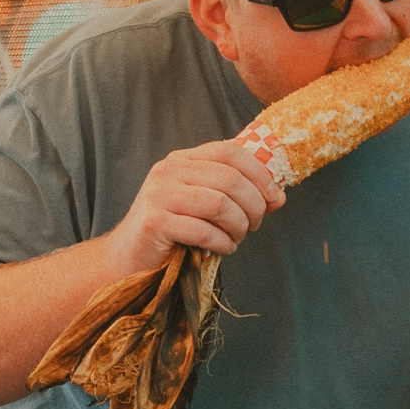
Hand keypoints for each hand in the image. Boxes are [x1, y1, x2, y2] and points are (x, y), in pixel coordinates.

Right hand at [108, 137, 284, 270]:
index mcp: (184, 159)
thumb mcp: (209, 208)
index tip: (273, 198)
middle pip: (230, 179)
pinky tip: (222, 250)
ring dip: (239, 227)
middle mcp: (169, 170)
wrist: (130, 257)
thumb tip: (279, 197)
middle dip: (253, 206)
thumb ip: (242, 198)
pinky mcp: (155, 222)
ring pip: (220, 204)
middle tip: (254, 225)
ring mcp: (160, 194)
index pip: (230, 151)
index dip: (259, 173)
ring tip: (236, 239)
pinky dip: (222, 244)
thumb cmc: (175, 232)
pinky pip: (204, 231)